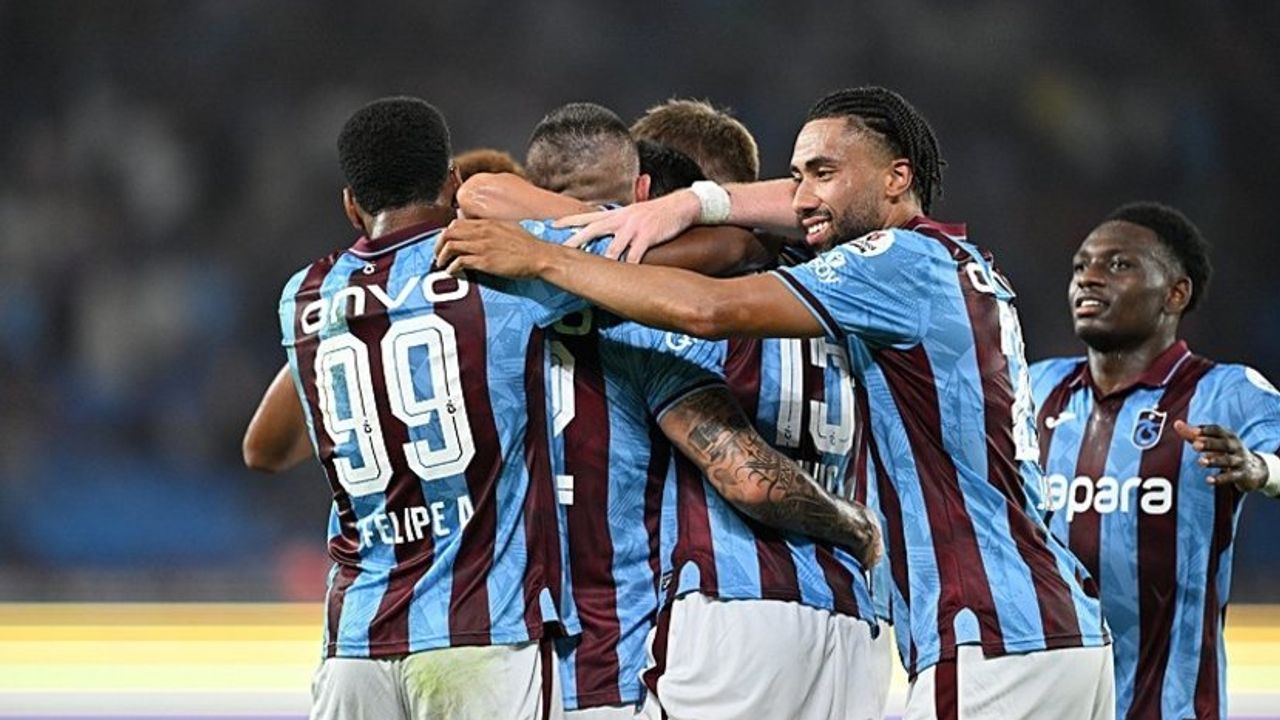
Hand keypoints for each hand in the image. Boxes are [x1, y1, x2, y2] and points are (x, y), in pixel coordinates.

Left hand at [435, 219, 548, 279]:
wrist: (540, 257)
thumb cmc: (528, 245)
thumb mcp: (508, 228)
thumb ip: (492, 227)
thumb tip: (481, 229)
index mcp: (487, 223)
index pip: (456, 223)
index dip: (447, 233)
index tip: (445, 242)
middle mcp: (482, 232)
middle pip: (449, 233)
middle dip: (439, 244)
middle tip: (438, 254)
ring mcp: (482, 246)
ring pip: (451, 246)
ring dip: (442, 256)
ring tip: (441, 264)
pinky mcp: (485, 262)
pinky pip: (460, 262)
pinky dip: (452, 267)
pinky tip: (452, 271)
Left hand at [554, 189, 701, 262]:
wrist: (680, 205)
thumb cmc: (656, 213)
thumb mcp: (632, 214)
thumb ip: (617, 223)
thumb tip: (602, 233)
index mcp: (615, 214)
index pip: (586, 217)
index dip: (568, 221)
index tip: (551, 227)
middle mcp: (621, 219)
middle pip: (591, 229)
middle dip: (575, 240)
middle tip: (561, 251)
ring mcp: (633, 228)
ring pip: (612, 247)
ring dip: (602, 260)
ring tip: (590, 272)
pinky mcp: (647, 236)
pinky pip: (635, 255)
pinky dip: (628, 266)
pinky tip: (624, 275)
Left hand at [1173, 419, 1268, 491]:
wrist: (1254, 469)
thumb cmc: (1226, 451)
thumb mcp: (1213, 442)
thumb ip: (1194, 434)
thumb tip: (1176, 424)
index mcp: (1228, 436)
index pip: (1218, 430)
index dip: (1206, 430)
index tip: (1193, 431)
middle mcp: (1235, 447)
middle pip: (1223, 444)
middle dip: (1210, 444)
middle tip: (1195, 445)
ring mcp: (1239, 461)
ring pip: (1227, 460)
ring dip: (1214, 461)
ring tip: (1200, 462)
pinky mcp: (1241, 475)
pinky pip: (1231, 477)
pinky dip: (1221, 478)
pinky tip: (1209, 480)